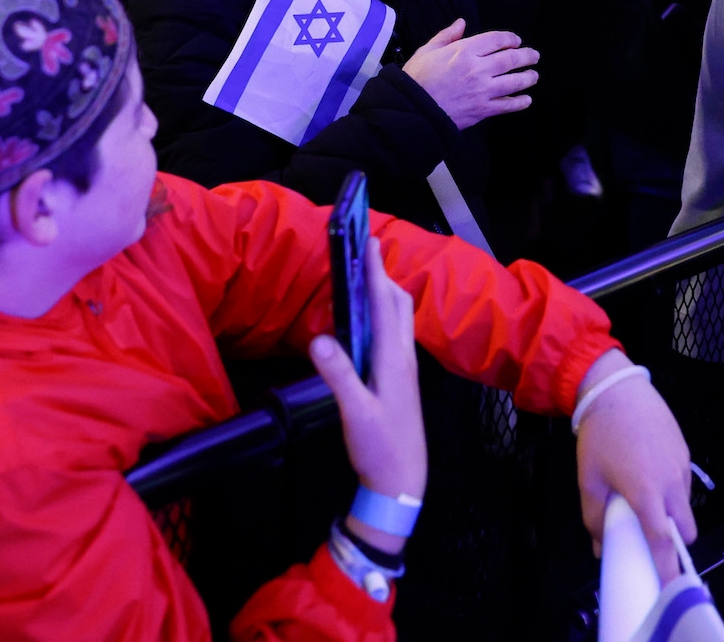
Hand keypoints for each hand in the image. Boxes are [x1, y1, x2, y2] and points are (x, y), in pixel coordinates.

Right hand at [310, 233, 424, 556]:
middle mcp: (403, 357)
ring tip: (365, 275)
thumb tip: (318, 338)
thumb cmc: (381, 448)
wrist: (403, 482)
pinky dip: (382, 314)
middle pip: (398, 303)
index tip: (368, 241)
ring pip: (399, 319)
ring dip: (384, 292)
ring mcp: (404, 368)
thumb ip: (339, 376)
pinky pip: (393, 334)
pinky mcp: (400, 380)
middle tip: (365, 250)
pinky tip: (366, 321)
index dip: (375, 271)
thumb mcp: (356, 413)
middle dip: (383, 273)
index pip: (384, 304)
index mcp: (393, 360)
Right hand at [402, 19, 538, 128]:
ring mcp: (483, 90)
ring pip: (514, 82)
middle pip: (511, 59)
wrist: (413, 109)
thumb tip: (461, 23)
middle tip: (534, 56)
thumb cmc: (417, 78)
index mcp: (464, 51)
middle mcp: (478, 68)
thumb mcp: (428, 50)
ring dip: (528, 78)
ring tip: (534, 76)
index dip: (510, 39)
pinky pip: (507, 105)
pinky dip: (520, 102)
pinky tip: (527, 100)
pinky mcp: (483, 109)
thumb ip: (447, 36)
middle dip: (526, 56)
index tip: (516, 41)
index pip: (496, 40)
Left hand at [575, 351, 695, 581]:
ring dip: (672, 515)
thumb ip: (594, 517)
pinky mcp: (685, 452)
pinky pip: (684, 484)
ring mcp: (682, 467)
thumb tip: (599, 546)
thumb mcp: (588, 479)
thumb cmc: (600, 435)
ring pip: (686, 506)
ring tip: (645, 502)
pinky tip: (649, 476)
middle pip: (686, 530)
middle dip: (675, 542)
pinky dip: (671, 491)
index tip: (672, 588)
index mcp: (647, 493)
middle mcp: (671, 483)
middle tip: (653, 540)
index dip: (669, 569)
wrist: (616, 390)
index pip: (664, 542)